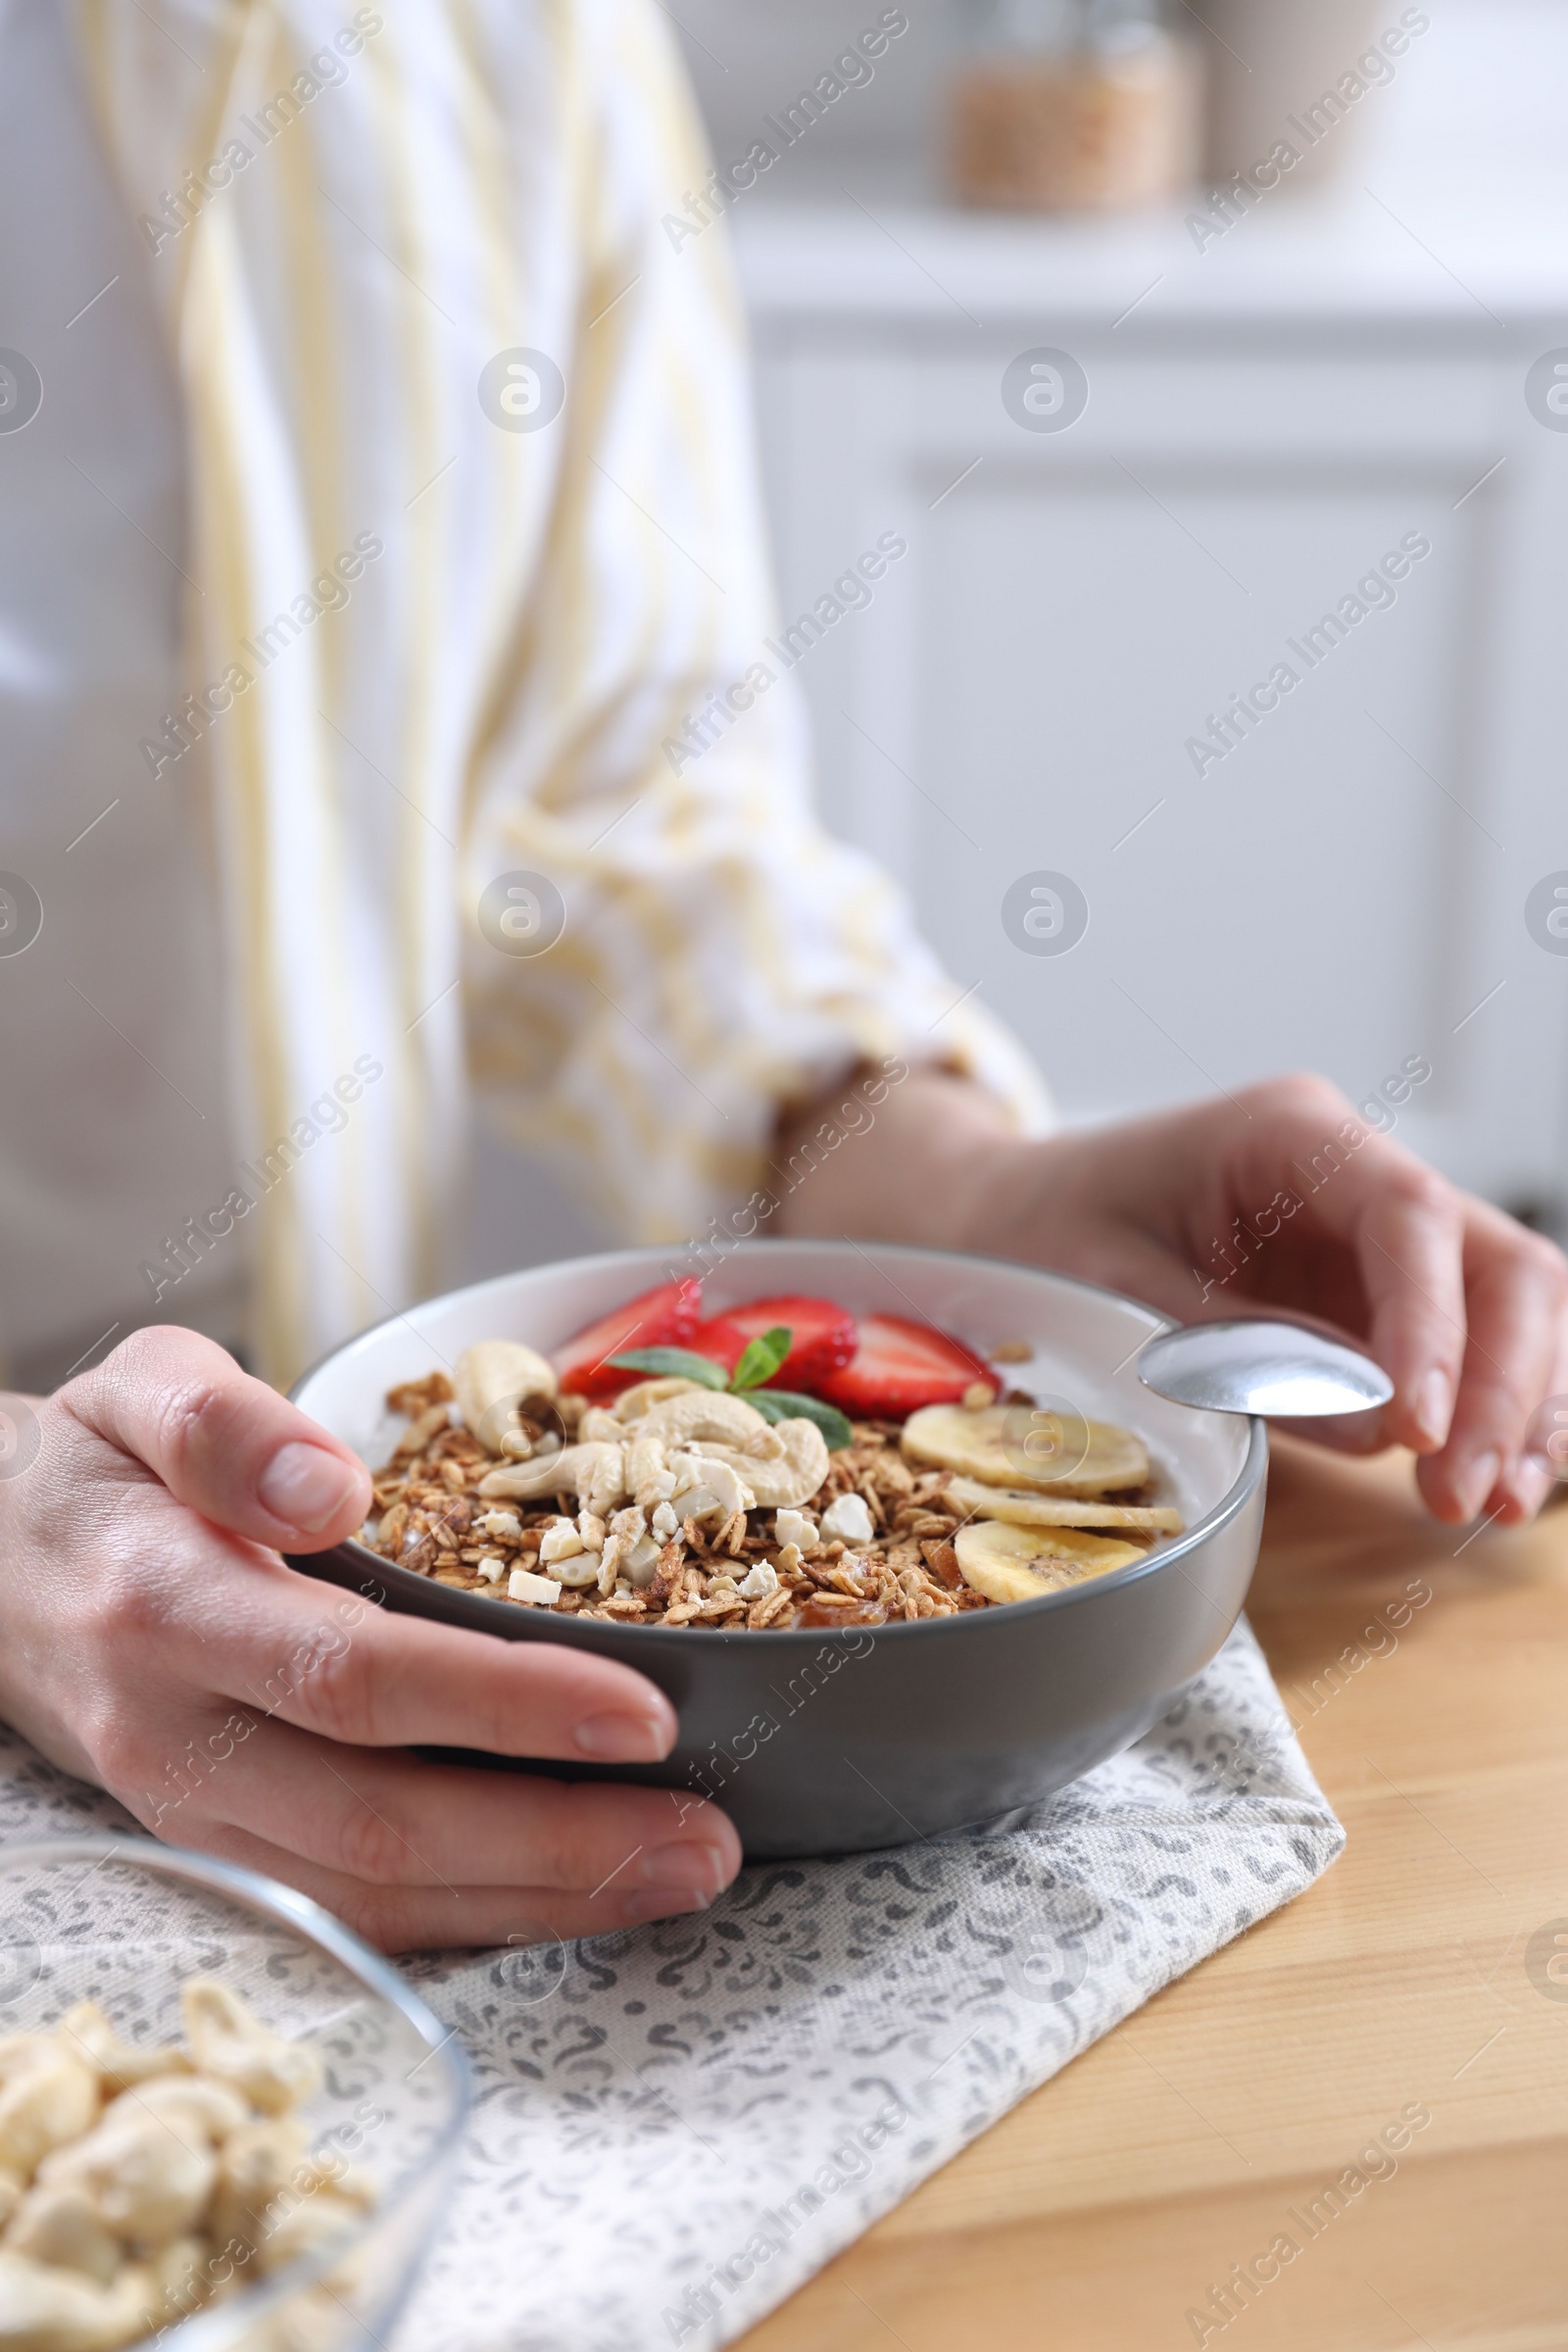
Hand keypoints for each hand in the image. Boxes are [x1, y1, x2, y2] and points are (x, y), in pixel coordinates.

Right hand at [0, 1329, 738, 1948]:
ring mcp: (195, 1818)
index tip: (644, 1710)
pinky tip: (585, 1896)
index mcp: (166, 1609)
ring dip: (538, 1901)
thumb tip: (328, 1486)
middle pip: (379, 1821)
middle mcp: (177, 1738)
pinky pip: (355, 1914)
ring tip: (682, 1875)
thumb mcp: (140, 1392)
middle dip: (555, 1843)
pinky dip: (479, 1919)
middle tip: (706, 1837)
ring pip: (373, 1897)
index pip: (352, 1676)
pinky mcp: (224, 1855)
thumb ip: (225, 1425)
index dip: (502, 1704)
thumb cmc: (97, 1474)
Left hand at [777, 1068, 1567, 1527]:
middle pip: (1494, 1262)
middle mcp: (1354, 1172)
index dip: (1435, 1327)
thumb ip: (1242, 1351)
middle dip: (1498, 1383)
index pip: (1409, 1216)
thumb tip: (1379, 1426)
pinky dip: (1491, 1415)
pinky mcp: (1376, 1297)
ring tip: (1490, 1505)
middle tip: (1461, 1494)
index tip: (1421, 1430)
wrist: (1004, 1219)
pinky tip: (1494, 1488)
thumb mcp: (1116, 1289)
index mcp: (1288, 1134)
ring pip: (1508, 1306)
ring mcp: (1375, 1236)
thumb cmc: (1044, 1232)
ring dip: (1515, 1408)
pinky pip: (1471, 1347)